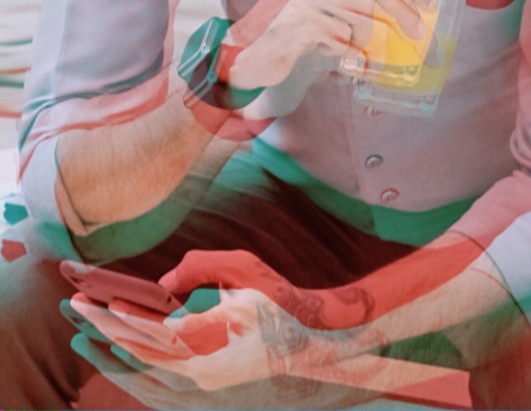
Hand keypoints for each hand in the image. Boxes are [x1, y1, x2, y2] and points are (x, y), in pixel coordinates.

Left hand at [71, 285, 385, 398]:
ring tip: (89, 342)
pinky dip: (138, 382)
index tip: (88, 302)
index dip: (112, 316)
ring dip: (113, 363)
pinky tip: (128, 366)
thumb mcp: (245, 270)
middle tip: (76, 316)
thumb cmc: (284, 305)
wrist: (320, 353)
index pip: (144, 331)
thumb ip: (199, 267)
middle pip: (136, 361)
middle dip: (102, 336)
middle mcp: (199, 379)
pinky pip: (162, 398)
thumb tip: (162, 284)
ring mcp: (204, 398)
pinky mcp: (210, 405)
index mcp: (207, 344)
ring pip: (144, 386)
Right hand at [219, 0, 428, 106]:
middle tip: (419, 29)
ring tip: (368, 53)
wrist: (245, 51)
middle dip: (404, 9)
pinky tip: (341, 60)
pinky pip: (347, 40)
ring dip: (373, 40)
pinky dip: (350, 55)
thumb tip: (404, 1)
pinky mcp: (304, 21)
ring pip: (365, 16)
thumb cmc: (287, 26)